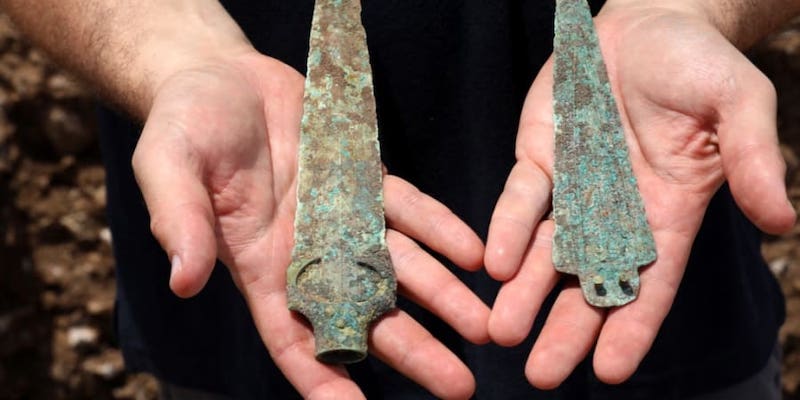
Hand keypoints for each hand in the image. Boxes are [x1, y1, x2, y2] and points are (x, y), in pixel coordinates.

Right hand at [131, 51, 488, 398]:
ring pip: (399, 267)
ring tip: (486, 326)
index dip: (321, 378)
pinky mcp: (363, 177)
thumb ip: (180, 223)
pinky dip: (440, 229)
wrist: (221, 76)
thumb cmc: (184, 124)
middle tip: (459, 386)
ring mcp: (341, 216)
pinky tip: (473, 253)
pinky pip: (409, 209)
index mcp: (259, 265)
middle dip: (411, 349)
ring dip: (442, 296)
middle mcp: (307, 252)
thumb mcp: (169, 166)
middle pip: (365, 313)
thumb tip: (183, 282)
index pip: (292, 336)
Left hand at [485, 3, 795, 388]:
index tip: (609, 373)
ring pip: (545, 252)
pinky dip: (508, 230)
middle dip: (566, 328)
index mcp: (669, 212)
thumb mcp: (739, 104)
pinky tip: (495, 263)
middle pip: (589, 282)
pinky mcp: (539, 157)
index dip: (631, 327)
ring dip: (524, 292)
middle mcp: (617, 211)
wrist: (647, 25)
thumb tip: (783, 222)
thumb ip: (755, 160)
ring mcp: (573, 187)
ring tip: (502, 331)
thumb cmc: (700, 64)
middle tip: (540, 376)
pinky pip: (521, 200)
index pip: (650, 282)